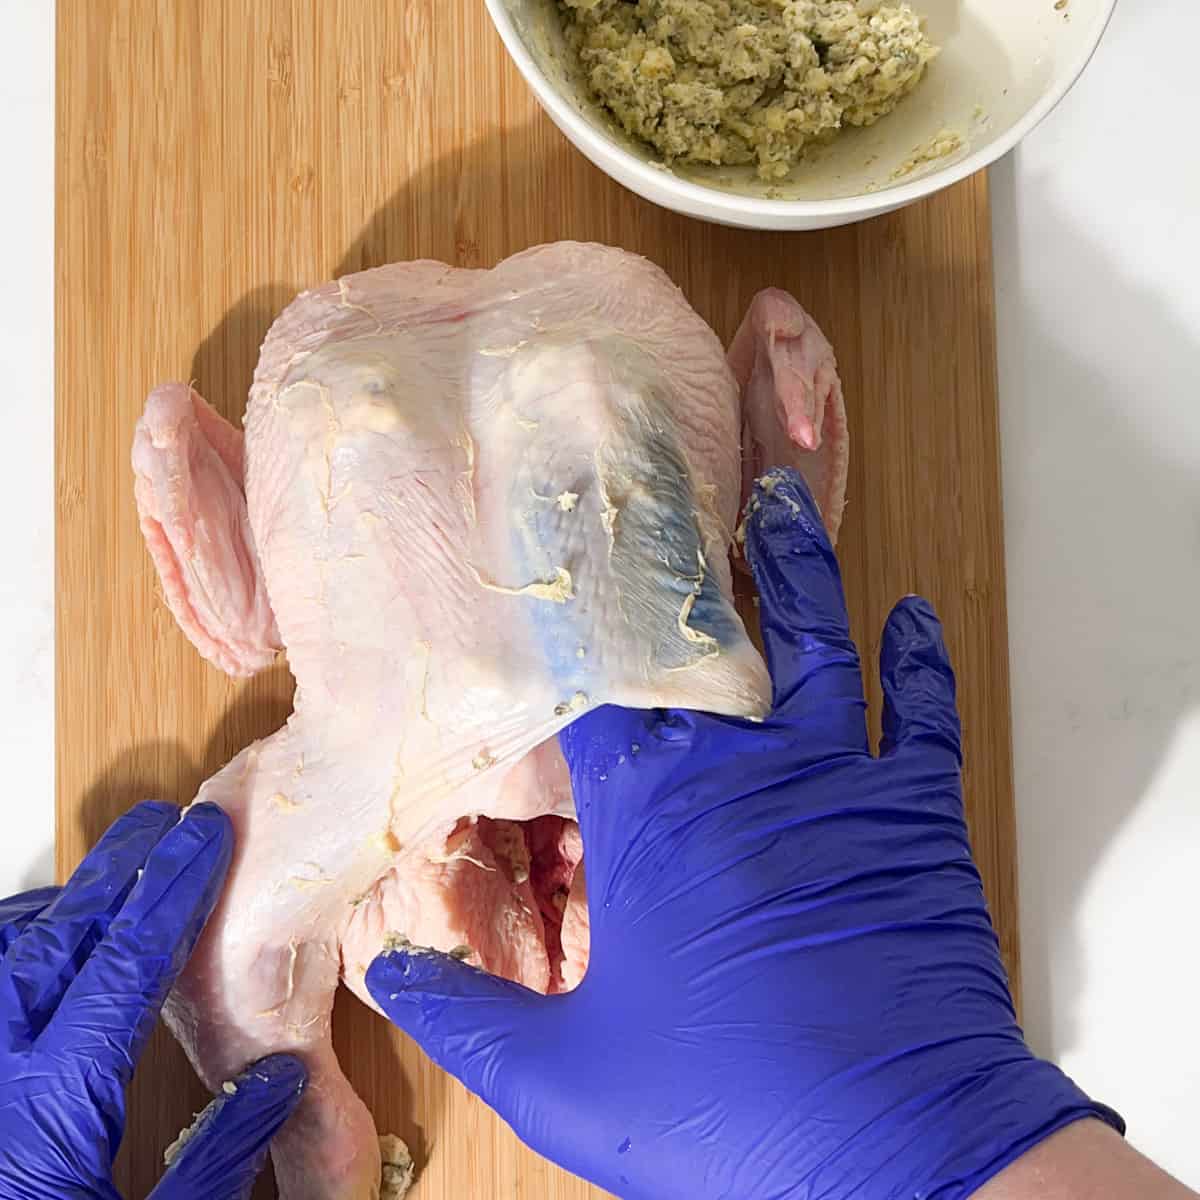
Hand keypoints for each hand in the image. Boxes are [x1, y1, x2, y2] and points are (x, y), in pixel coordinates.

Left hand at [0, 801, 306, 1199]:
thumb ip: (219, 1159)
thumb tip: (278, 1080)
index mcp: (51, 1104)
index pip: (126, 963)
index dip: (174, 891)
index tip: (207, 837)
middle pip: (59, 935)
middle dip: (119, 870)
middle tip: (165, 825)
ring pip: (6, 951)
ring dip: (65, 902)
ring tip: (117, 872)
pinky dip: (17, 942)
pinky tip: (47, 940)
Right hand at [367, 467, 1119, 1199]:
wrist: (902, 1155)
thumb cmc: (733, 1112)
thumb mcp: (565, 1079)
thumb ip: (465, 1019)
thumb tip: (393, 975)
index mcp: (652, 813)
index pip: (599, 680)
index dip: (578, 610)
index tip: (560, 539)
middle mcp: (745, 769)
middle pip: (709, 631)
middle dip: (686, 552)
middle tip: (675, 475)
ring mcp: (839, 780)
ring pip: (819, 640)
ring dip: (800, 567)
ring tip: (785, 502)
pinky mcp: (914, 815)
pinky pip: (922, 714)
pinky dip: (921, 661)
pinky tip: (913, 618)